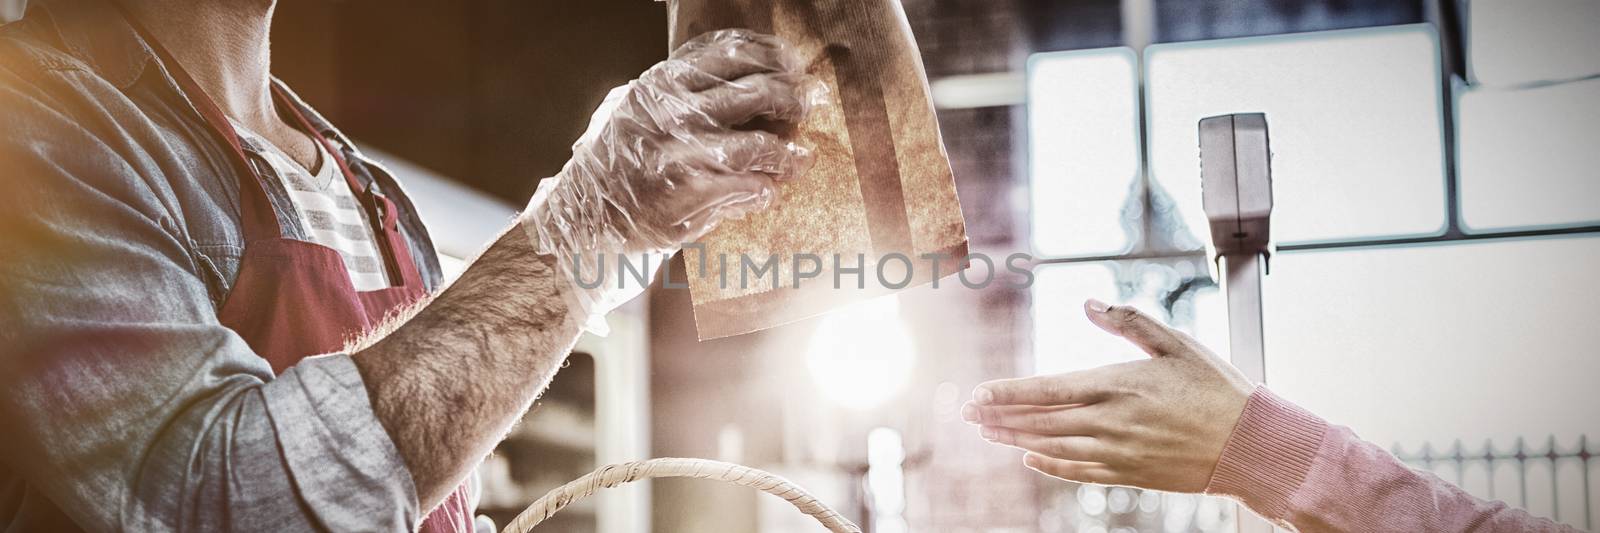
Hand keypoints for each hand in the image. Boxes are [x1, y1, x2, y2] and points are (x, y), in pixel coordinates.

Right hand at [520, 29, 815, 327]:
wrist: (576, 230)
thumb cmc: (607, 173)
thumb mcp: (627, 115)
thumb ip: (671, 94)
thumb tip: (737, 78)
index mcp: (656, 85)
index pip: (727, 53)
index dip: (770, 54)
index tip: (795, 63)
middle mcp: (665, 112)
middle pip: (751, 91)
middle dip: (792, 97)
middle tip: (813, 104)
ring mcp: (674, 153)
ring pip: (754, 143)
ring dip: (786, 153)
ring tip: (799, 160)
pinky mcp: (683, 196)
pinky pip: (744, 187)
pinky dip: (762, 190)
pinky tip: (768, 193)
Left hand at [963, 299, 1255, 491]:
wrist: (1251, 443)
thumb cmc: (1216, 387)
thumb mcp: (1175, 342)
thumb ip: (1128, 321)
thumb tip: (1090, 301)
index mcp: (1116, 383)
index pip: (1046, 389)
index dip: (1007, 393)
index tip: (976, 394)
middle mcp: (1110, 420)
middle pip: (1040, 420)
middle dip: (999, 417)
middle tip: (967, 415)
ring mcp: (1117, 451)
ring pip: (1052, 447)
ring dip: (1015, 440)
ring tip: (987, 434)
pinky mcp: (1129, 474)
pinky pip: (1078, 473)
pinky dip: (1050, 467)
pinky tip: (1030, 459)